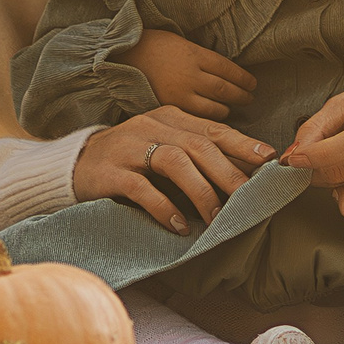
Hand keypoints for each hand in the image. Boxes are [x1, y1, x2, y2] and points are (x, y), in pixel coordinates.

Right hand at [72, 108, 275, 234]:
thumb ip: (194, 154)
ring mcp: (129, 147)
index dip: (242, 144)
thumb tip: (242, 174)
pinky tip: (180, 225)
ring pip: (175, 162)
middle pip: (199, 145)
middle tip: (248, 198)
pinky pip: (142, 187)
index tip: (268, 160)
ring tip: (215, 217)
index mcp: (169, 118)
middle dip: (228, 172)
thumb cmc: (129, 160)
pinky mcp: (110, 171)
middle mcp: (151, 126)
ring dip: (200, 191)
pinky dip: (164, 207)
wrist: (74, 165)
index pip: (213, 129)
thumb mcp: (162, 148)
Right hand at [118, 27, 257, 120]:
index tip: (253, 84)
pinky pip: (196, 118)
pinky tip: (212, 122)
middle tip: (249, 99)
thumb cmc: (153, 47)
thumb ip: (202, 59)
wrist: (121, 58)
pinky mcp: (169, 108)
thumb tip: (227, 73)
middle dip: (241, 96)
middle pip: (225, 89)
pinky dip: (208, 122)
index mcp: (194, 54)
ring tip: (232, 110)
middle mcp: (189, 75)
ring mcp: (179, 93)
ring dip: (227, 111)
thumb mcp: (182, 44)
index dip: (244, 79)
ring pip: (214, 108)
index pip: (228, 69)